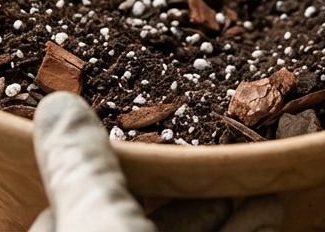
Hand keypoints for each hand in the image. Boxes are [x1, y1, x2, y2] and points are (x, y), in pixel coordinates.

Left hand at [28, 93, 280, 231]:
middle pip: (135, 213)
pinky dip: (243, 228)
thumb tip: (56, 106)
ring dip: (221, 205)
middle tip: (210, 146)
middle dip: (178, 181)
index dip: (104, 163)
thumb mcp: (96, 222)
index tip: (136, 125)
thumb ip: (80, 169)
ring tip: (254, 174)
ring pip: (182, 231)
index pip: (67, 204)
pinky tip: (269, 208)